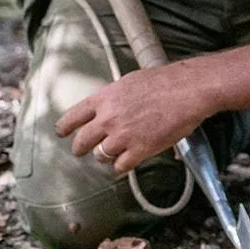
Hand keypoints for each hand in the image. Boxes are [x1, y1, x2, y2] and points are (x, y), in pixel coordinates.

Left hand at [56, 63, 210, 175]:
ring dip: (105, 156)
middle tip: (83, 150)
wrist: (187, 90)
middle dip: (81, 148)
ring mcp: (122, 136)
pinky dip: (122, 166)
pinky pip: (120, 166)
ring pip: (100, 156)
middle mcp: (108, 118)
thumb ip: (114, 98)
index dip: (65, 128)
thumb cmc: (164, 82)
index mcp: (104, 98)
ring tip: (114, 153)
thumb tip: (107, 107)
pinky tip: (128, 161)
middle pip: (82, 141)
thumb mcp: (130, 82)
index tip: (62, 133)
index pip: (73, 116)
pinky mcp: (139, 150)